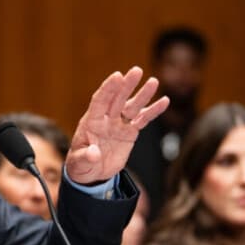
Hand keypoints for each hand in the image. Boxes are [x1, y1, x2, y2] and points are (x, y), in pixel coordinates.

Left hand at [65, 66, 169, 184]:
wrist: (91, 174)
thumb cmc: (80, 165)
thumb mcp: (80, 163)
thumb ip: (86, 157)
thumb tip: (94, 154)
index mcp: (91, 122)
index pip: (100, 101)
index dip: (108, 88)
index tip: (117, 76)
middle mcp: (106, 119)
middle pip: (117, 99)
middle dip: (127, 85)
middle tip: (136, 71)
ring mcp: (119, 124)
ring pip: (132, 106)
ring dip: (143, 95)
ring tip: (153, 81)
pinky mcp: (129, 132)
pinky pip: (143, 120)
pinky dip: (153, 111)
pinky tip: (164, 101)